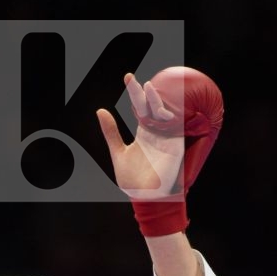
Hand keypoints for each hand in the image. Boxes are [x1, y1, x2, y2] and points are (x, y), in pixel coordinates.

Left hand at [96, 73, 188, 198]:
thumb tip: (100, 110)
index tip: (129, 77)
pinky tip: (165, 106)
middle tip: (134, 78)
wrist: (145, 198)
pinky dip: (172, 116)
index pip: (139, 108)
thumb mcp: (118, 152)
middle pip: (151, 107)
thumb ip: (111, 132)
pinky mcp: (175, 147)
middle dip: (144, 92)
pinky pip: (176, 128)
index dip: (134, 93)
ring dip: (157, 101)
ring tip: (148, 88)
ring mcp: (166, 138)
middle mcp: (156, 132)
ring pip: (163, 114)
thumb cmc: (132, 180)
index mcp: (144, 133)